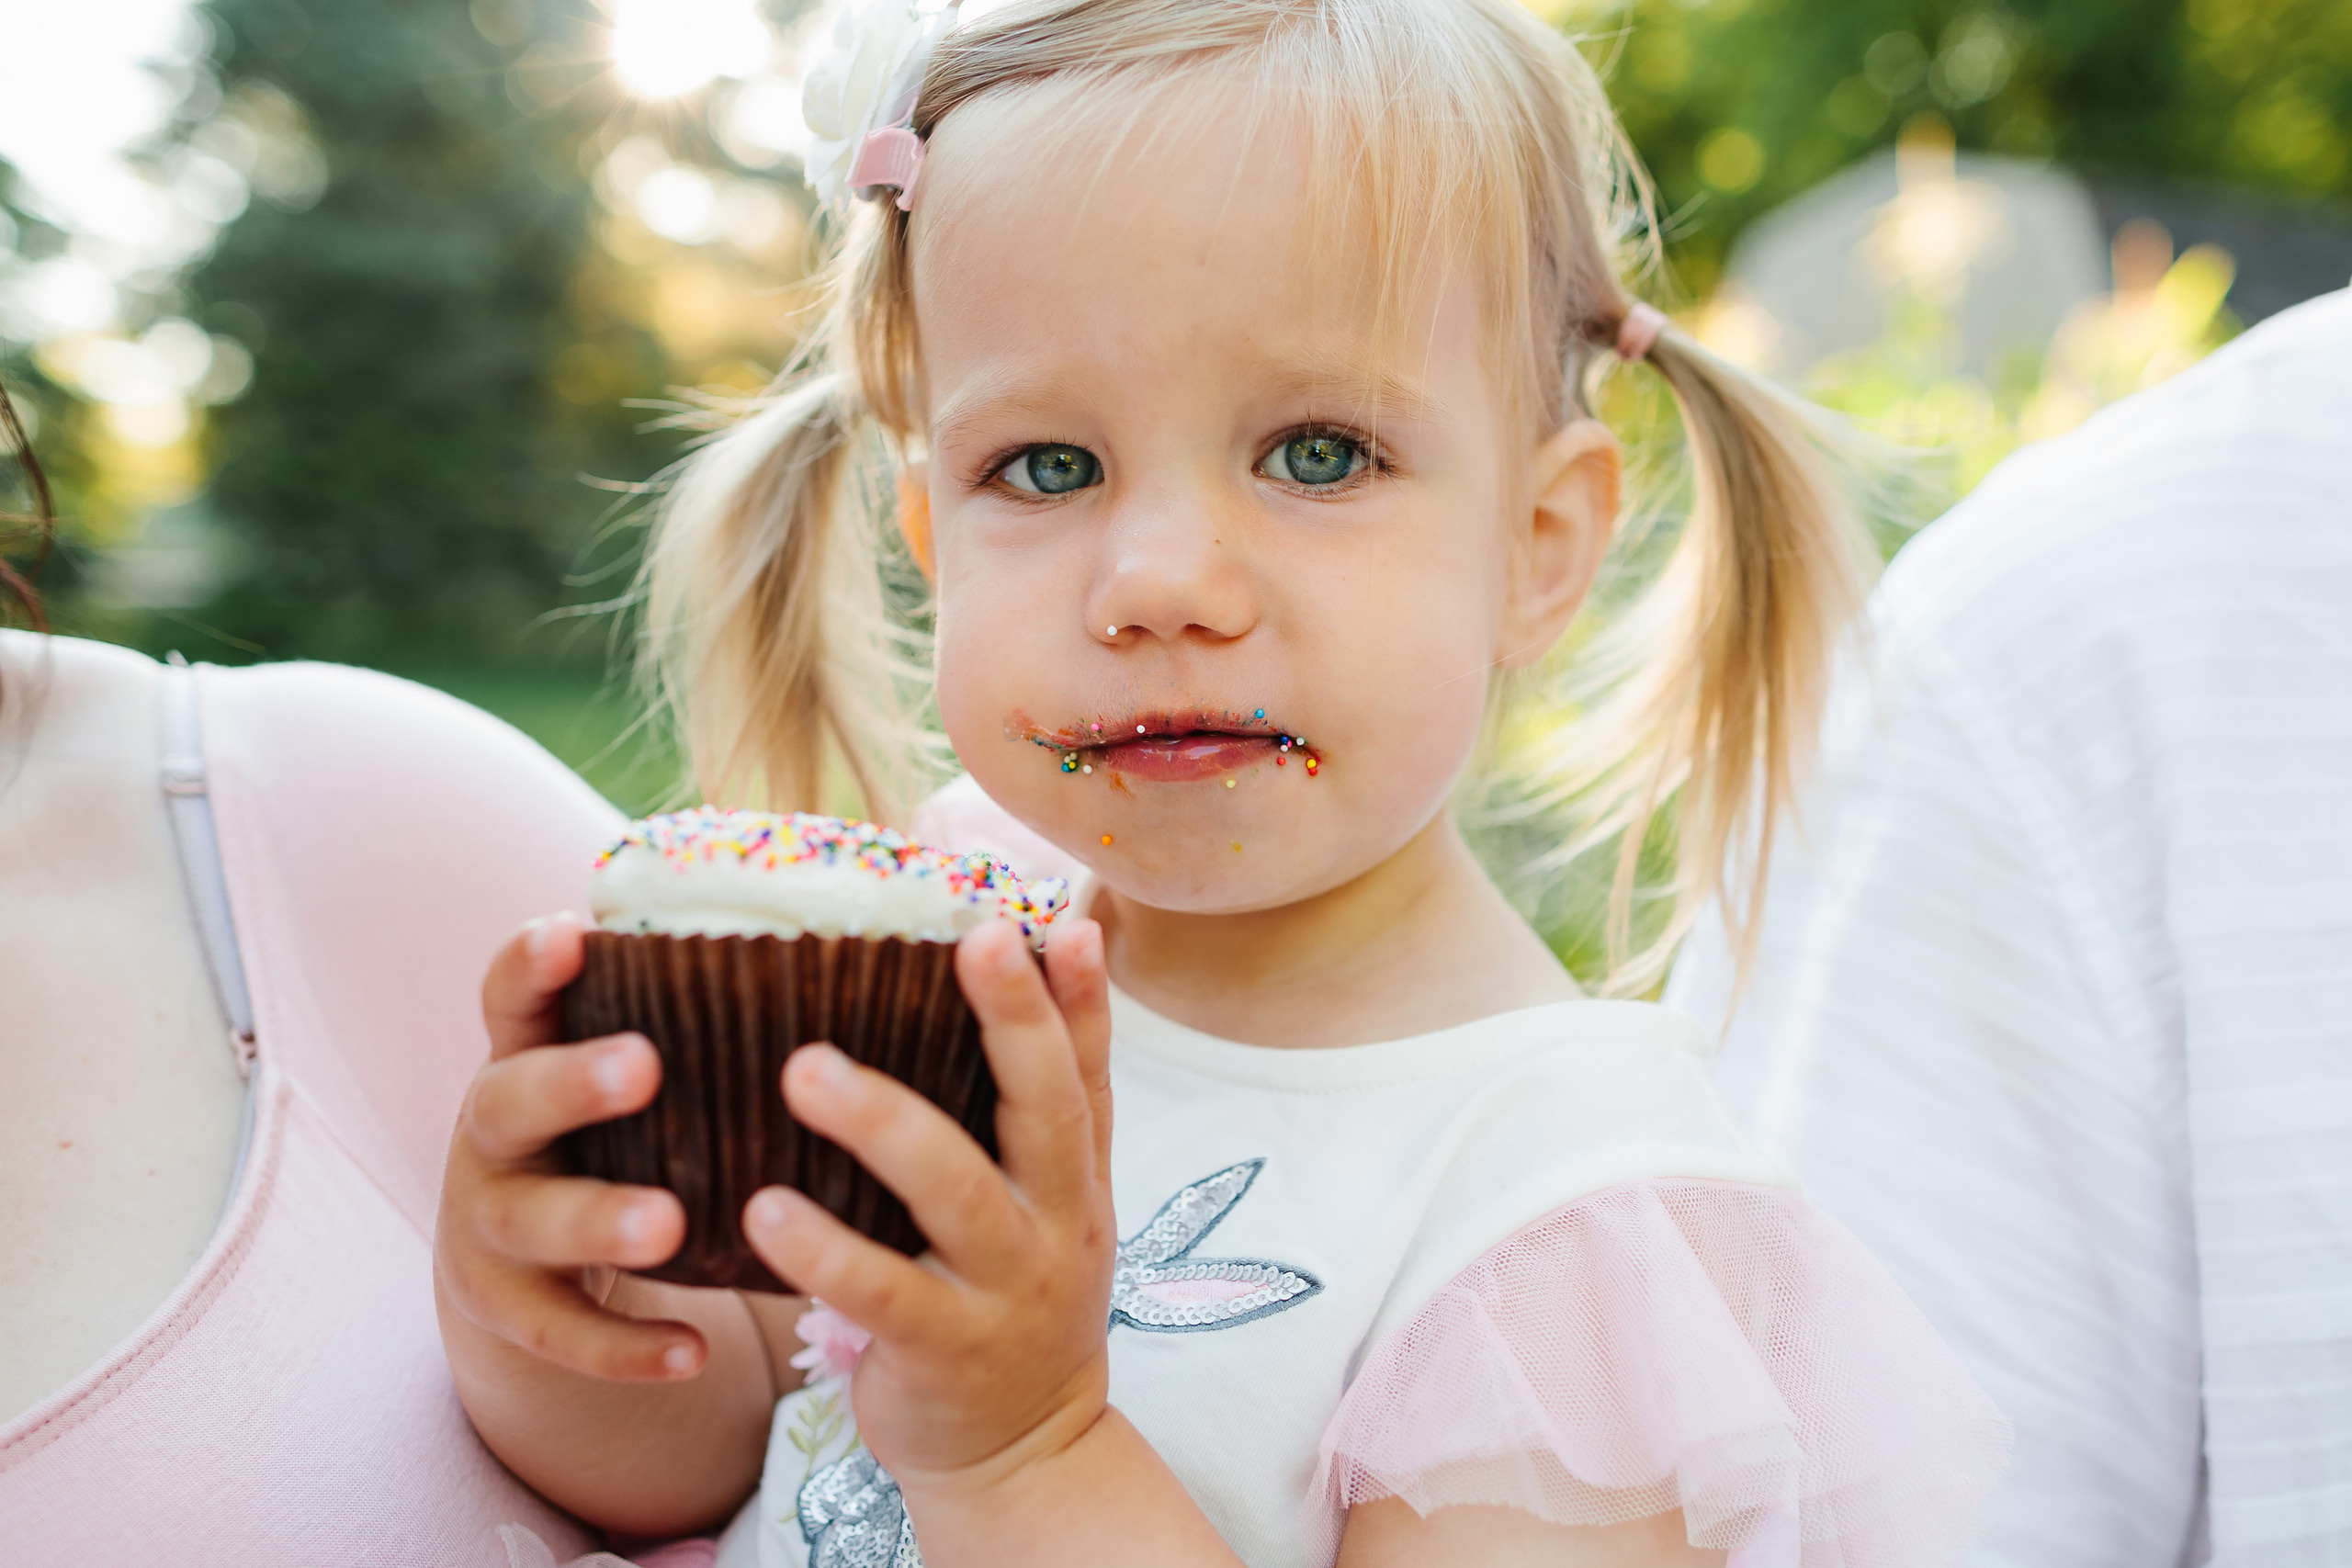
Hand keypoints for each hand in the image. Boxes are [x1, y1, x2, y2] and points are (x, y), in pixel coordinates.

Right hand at [434, 912, 708, 1381]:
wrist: (510, 1257)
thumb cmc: (600, 1133)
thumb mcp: (609, 1078)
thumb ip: (677, 1028)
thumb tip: (831, 965)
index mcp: (523, 1057)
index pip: (511, 999)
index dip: (532, 965)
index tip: (570, 932)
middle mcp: (492, 1134)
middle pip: (511, 1100)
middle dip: (573, 1083)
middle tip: (643, 1067)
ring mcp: (490, 1224)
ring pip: (532, 1222)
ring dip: (599, 1220)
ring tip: (669, 1224)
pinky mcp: (507, 1308)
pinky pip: (562, 1332)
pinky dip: (624, 1346)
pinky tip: (693, 1353)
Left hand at [743, 915, 1116, 1491]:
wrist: (1023, 1452)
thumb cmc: (1007, 1296)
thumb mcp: (1045, 1204)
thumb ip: (1028, 1109)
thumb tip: (1019, 977)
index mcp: (1074, 1175)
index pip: (1087, 1069)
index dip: (1080, 994)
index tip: (1064, 916)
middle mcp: (1056, 1221)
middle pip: (1046, 1108)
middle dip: (1015, 1020)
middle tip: (976, 938)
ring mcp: (1005, 1288)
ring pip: (956, 1191)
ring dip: (883, 1124)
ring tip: (807, 1070)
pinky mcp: (942, 1348)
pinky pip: (881, 1291)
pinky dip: (822, 1248)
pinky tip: (764, 1208)